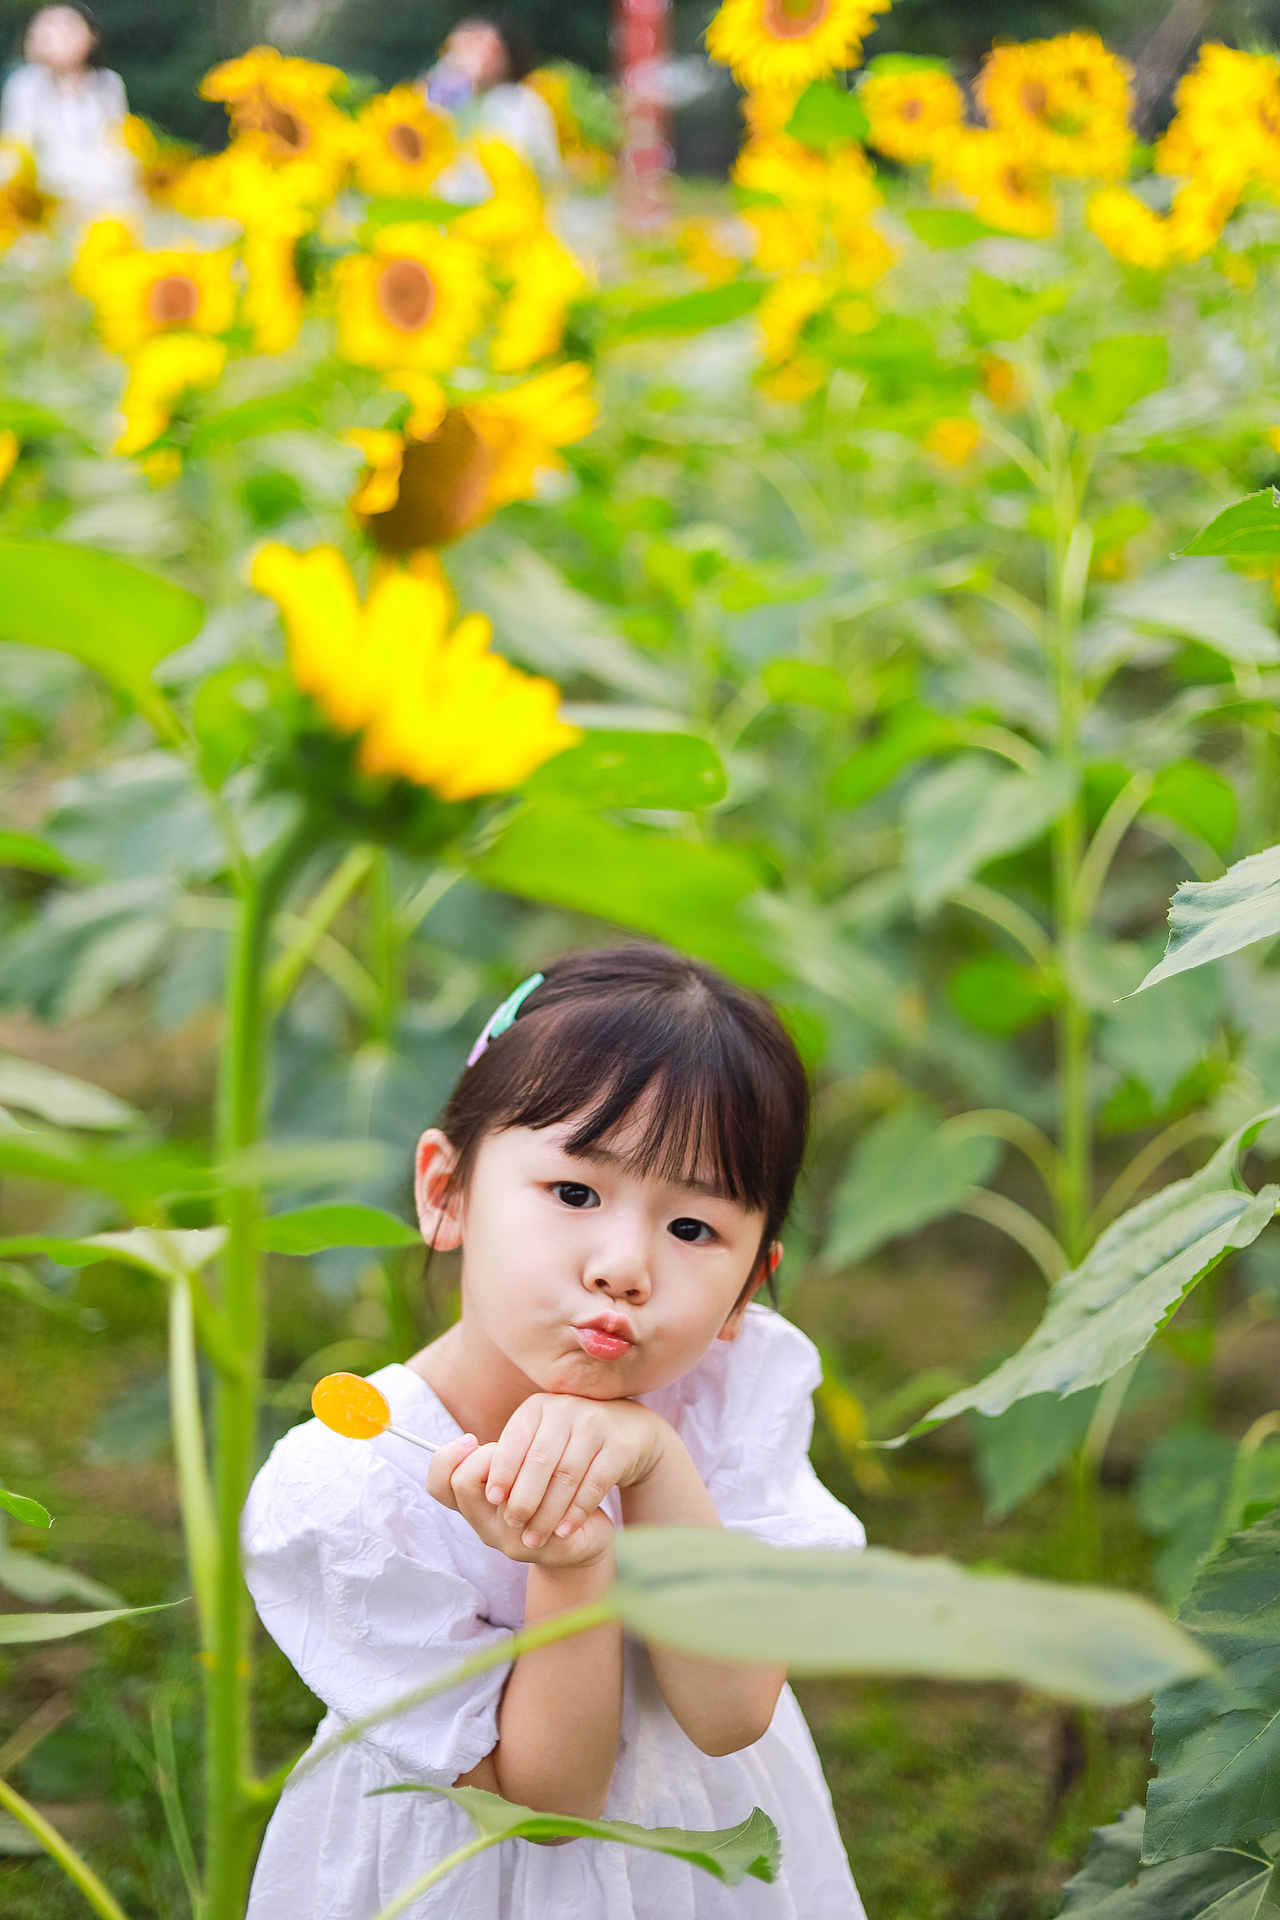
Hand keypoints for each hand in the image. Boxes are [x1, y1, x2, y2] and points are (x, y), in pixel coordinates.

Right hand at [428, 1434, 615, 1571]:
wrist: (583, 1539)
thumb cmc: (545, 1494)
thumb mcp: (515, 1471)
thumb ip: (496, 1458)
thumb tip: (471, 1438)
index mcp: (474, 1507)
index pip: (439, 1485)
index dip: (447, 1457)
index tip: (471, 1439)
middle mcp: (486, 1527)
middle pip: (463, 1483)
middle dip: (489, 1454)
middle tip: (515, 1452)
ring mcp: (513, 1540)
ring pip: (502, 1494)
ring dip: (525, 1468)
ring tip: (543, 1465)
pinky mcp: (546, 1546)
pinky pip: (544, 1510)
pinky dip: (556, 1486)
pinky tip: (569, 1479)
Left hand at [485, 1395, 669, 1548]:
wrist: (630, 1434)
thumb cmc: (569, 1447)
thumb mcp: (539, 1443)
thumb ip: (511, 1460)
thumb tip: (479, 1489)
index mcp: (536, 1408)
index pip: (513, 1438)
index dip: (501, 1469)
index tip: (492, 1499)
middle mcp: (565, 1409)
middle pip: (539, 1459)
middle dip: (523, 1497)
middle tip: (511, 1524)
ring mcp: (595, 1424)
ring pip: (566, 1475)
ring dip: (548, 1511)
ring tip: (535, 1537)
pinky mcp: (620, 1445)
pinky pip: (595, 1483)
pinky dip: (577, 1511)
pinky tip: (564, 1530)